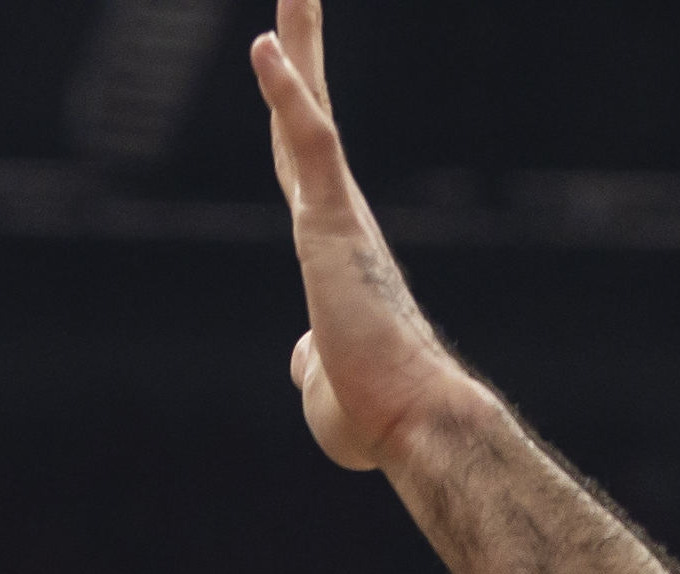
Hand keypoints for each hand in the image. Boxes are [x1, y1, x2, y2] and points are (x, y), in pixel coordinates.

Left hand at [251, 0, 485, 471]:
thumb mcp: (321, 384)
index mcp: (331, 246)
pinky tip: (264, 46)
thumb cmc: (377, 416)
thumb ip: (308, 359)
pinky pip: (310, 146)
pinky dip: (287, 96)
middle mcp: (337, 217)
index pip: (301, 159)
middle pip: (308, 115)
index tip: (282, 55)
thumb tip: (303, 358)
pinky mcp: (332, 226)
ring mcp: (336, 216)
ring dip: (298, 43)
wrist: (415, 423)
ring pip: (310, 112)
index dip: (289, 107)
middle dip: (301, 47)